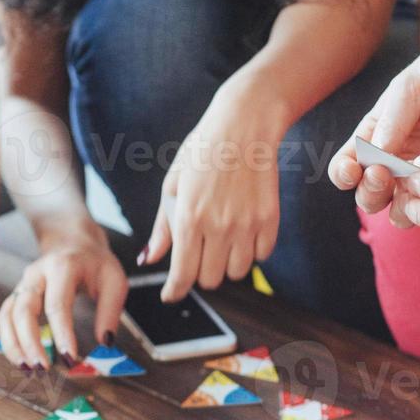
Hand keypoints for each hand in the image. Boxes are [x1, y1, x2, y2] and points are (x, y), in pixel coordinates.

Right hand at [0, 220, 125, 369]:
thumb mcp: (114, 280)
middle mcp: (36, 275)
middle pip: (23, 310)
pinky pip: (5, 318)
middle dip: (30, 342)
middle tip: (44, 369)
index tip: (70, 358)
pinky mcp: (16, 295)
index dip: (62, 333)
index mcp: (62, 268)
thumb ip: (111, 311)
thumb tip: (105, 343)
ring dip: (13, 345)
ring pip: (7, 315)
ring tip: (27, 369)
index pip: (57, 304)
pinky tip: (21, 360)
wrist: (71, 240)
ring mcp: (22, 285)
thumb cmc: (95, 263)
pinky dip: (9, 341)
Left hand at [140, 84, 282, 302]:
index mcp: (189, 218)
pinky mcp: (270, 219)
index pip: (182, 275)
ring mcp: (247, 224)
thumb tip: (149, 260)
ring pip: (237, 272)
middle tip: (200, 252)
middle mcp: (218, 226)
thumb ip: (163, 228)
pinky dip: (252, 251)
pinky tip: (243, 231)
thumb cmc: (202, 153)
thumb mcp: (173, 186)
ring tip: (223, 239)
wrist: (244, 125)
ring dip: (228, 263)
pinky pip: (262, 256)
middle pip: (210, 280)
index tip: (171, 294)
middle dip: (201, 272)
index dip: (174, 291)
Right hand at [329, 25, 419, 214]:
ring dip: (400, 206)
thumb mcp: (413, 84)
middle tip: (384, 176)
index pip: (347, 165)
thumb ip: (392, 120)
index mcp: (377, 136)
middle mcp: (397, 162)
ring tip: (415, 188)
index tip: (353, 171)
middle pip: (369, 195)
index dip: (344, 174)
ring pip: (401, 209)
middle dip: (370, 192)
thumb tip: (372, 158)